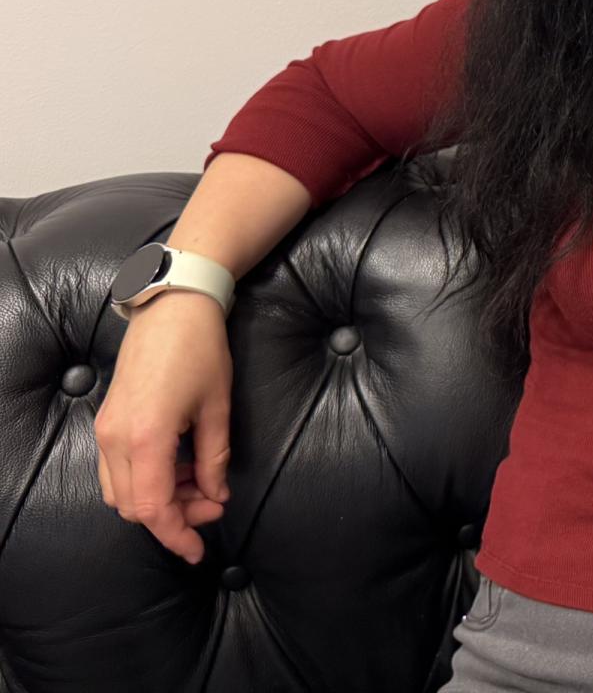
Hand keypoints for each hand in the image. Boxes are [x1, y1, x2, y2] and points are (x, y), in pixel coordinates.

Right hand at [94, 292, 233, 563]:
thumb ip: (214, 459)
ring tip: (200, 485)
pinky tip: (179, 467)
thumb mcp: (218, 409)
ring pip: (122, 492)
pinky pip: (118, 470)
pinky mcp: (106, 422)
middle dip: (174, 517)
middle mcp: (115, 440)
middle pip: (134, 506)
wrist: (171, 309)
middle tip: (214, 505)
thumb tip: (215, 495)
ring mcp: (105, 431)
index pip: (152, 509)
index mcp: (146, 439)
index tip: (198, 552)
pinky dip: (146, 480)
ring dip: (159, 499)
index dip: (176, 535)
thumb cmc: (201, 351)